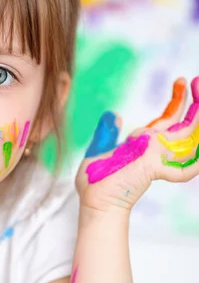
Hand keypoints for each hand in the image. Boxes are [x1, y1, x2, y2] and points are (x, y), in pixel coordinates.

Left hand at [76, 77, 198, 212]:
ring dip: (198, 119)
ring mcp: (157, 158)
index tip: (181, 80)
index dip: (177, 100)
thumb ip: (107, 133)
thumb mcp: (99, 150)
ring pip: (190, 138)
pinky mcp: (153, 168)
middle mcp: (155, 148)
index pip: (168, 118)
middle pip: (186, 124)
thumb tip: (114, 114)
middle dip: (196, 103)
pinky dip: (196, 164)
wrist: (94, 201)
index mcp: (145, 142)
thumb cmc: (95, 181)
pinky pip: (184, 169)